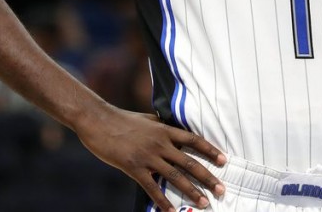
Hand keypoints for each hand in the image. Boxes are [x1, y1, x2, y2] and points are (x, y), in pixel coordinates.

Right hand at [75, 104, 226, 211]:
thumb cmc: (121, 119)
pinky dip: (163, 201)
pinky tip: (171, 211)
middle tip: (221, 189)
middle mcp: (160, 143)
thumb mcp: (147, 120)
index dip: (210, 151)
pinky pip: (152, 187)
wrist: (98, 121)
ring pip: (175, 177)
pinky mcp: (134, 167)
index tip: (223, 160)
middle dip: (208, 177)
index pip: (193, 141)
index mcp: (164, 130)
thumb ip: (162, 126)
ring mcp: (148, 156)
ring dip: (192, 191)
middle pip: (189, 162)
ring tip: (204, 202)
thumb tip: (174, 130)